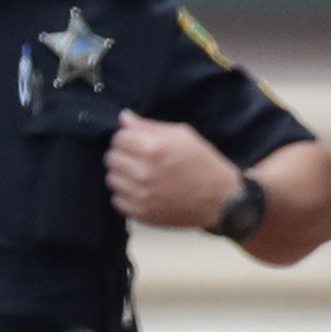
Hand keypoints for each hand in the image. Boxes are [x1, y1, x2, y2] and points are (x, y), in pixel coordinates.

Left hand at [104, 112, 242, 228]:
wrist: (220, 199)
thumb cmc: (202, 163)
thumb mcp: (182, 135)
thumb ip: (149, 126)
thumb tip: (124, 118)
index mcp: (153, 148)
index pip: (118, 138)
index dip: (127, 138)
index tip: (136, 142)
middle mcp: (143, 172)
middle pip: (111, 158)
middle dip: (123, 155)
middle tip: (138, 159)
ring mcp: (141, 195)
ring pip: (111, 179)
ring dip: (122, 175)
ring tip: (140, 175)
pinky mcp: (141, 213)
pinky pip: (117, 200)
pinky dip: (126, 195)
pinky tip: (142, 191)